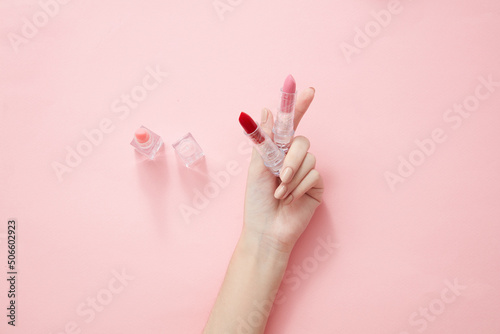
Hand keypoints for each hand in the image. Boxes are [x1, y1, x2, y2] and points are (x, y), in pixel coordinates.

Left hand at [243, 87, 323, 253]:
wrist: (266, 229)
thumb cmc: (257, 200)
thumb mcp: (257, 167)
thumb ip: (265, 140)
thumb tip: (267, 110)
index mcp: (277, 152)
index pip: (290, 125)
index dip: (298, 107)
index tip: (307, 89)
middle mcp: (293, 159)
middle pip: (302, 141)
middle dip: (290, 158)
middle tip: (279, 175)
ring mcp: (306, 172)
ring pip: (309, 158)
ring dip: (292, 176)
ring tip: (280, 193)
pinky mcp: (316, 186)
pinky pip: (314, 174)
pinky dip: (300, 186)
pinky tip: (291, 199)